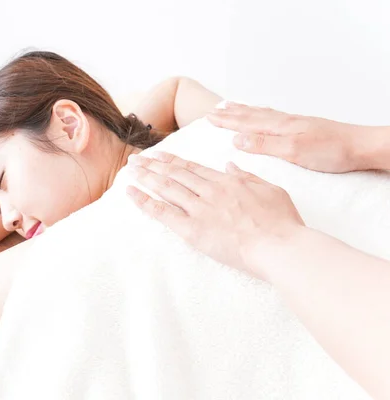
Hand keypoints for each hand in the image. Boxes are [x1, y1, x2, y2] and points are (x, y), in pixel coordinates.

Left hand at [126, 152, 305, 280]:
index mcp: (227, 182)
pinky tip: (131, 192)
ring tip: (130, 169)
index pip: (193, 168)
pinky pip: (162, 212)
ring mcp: (199, 209)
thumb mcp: (270, 189)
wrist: (279, 245)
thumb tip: (230, 165)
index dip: (173, 161)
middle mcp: (209, 191)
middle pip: (175, 174)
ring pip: (166, 187)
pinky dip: (144, 201)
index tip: (159, 155)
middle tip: (136, 159)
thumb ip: (247, 176)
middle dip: (154, 164)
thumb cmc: (281, 222)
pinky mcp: (192, 230)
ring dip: (146, 176)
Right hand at [206, 102, 366, 172]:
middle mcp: (284, 122)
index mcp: (279, 127)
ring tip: (230, 107)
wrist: (359, 146)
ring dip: (243, 112)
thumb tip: (238, 139)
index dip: (226, 121)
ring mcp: (293, 124)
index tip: (209, 118)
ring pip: (261, 114)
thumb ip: (265, 145)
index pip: (245, 122)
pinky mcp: (301, 128)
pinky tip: (262, 116)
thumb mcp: (294, 152)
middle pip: (250, 115)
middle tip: (212, 112)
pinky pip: (272, 117)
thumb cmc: (331, 151)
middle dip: (230, 114)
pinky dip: (260, 114)